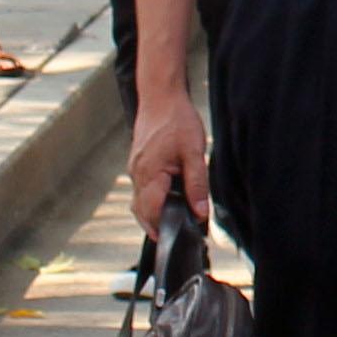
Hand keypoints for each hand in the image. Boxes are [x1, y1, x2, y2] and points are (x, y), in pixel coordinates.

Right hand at [129, 89, 211, 233]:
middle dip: (155, 226)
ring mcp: (135, 168)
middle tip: (172, 238)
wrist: (161, 97)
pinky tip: (165, 201)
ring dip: (152, 214)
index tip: (178, 237)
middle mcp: (137, 173)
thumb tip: (200, 211)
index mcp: (149, 173)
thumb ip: (197, 184)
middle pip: (141, 211)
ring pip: (139, 201)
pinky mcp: (138, 163)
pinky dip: (151, 200)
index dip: (164, 227)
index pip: (152, 211)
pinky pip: (141, 189)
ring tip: (169, 225)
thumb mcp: (194, 152)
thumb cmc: (177, 120)